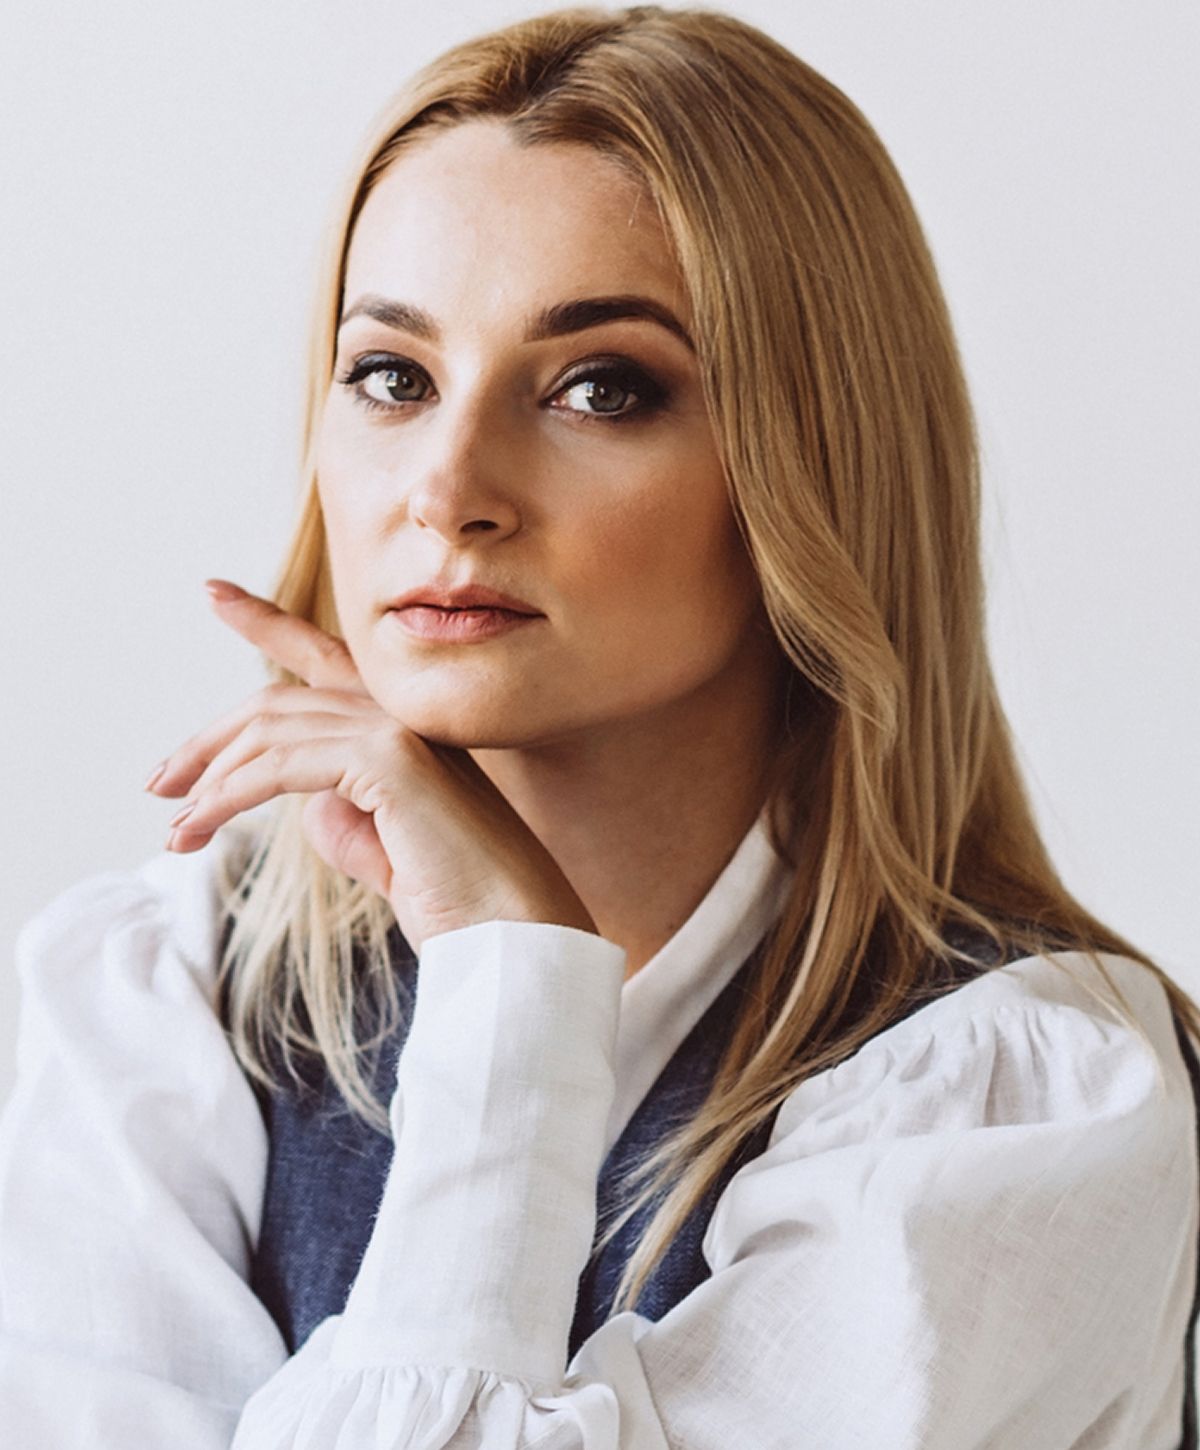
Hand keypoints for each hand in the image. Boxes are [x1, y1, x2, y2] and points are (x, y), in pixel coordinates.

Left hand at [145, 580, 596, 952]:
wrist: (509, 932)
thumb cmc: (456, 900)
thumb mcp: (383, 850)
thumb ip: (346, 815)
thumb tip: (302, 802)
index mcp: (407, 727)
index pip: (325, 657)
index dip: (267, 622)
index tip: (216, 593)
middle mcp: (404, 713)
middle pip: (278, 700)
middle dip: (208, 738)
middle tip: (160, 782)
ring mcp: (401, 729)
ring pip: (273, 730)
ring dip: (210, 779)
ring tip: (176, 828)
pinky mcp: (392, 759)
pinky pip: (283, 765)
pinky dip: (230, 795)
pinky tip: (202, 824)